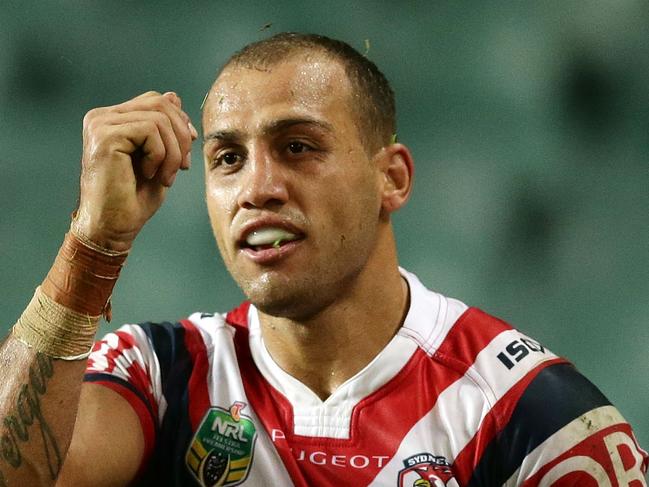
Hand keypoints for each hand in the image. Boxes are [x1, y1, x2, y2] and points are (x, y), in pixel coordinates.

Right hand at [73, 91, 197, 250]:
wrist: (113, 228)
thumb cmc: (134, 199)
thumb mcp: (160, 158)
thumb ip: (165, 129)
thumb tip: (174, 95)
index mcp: (112, 120)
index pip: (156, 101)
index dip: (180, 123)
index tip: (186, 153)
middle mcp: (102, 117)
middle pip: (161, 104)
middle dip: (182, 136)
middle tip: (182, 167)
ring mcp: (101, 125)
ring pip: (160, 118)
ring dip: (174, 152)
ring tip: (166, 177)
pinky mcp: (105, 136)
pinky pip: (151, 130)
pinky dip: (162, 156)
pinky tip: (151, 175)